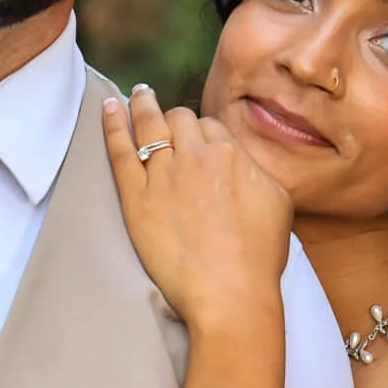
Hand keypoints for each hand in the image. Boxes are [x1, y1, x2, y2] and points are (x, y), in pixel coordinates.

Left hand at [103, 85, 293, 326]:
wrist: (231, 293)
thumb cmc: (258, 258)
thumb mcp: (278, 203)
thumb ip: (258, 174)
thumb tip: (245, 165)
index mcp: (233, 155)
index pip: (211, 128)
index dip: (202, 135)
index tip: (197, 142)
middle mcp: (198, 156)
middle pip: (181, 120)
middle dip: (176, 119)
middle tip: (167, 120)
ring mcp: (164, 175)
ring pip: (151, 125)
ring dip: (143, 105)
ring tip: (138, 95)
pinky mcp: (137, 198)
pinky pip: (120, 150)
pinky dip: (113, 125)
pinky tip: (109, 109)